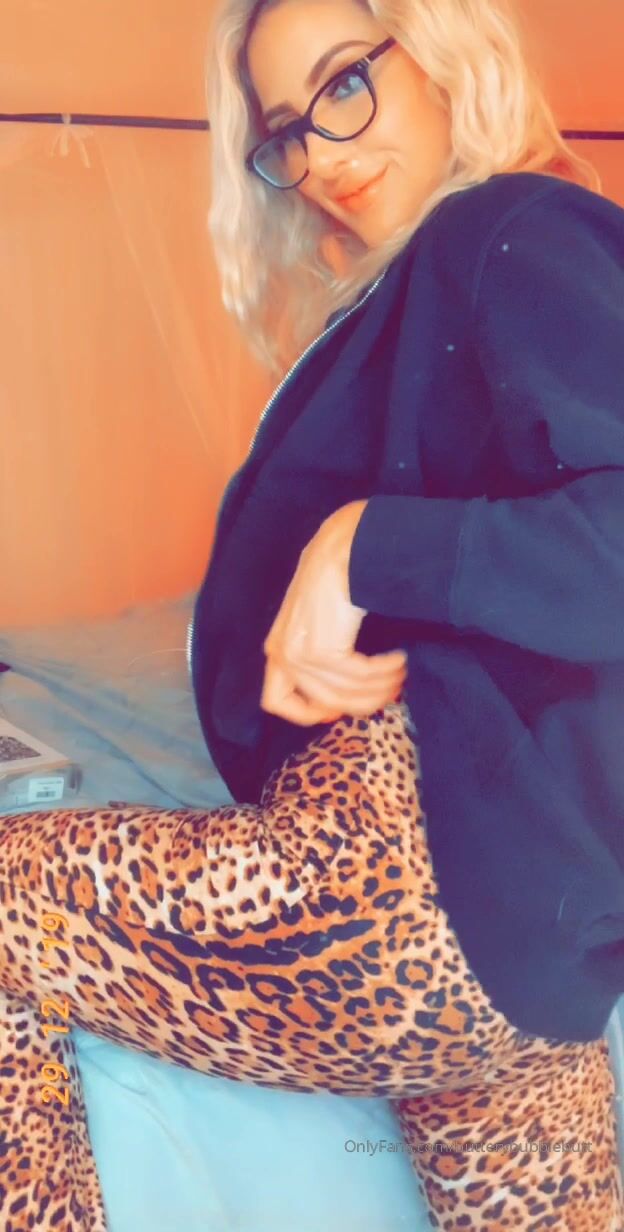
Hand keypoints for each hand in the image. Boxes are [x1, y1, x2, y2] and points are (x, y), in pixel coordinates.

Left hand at [260, 501, 407, 725]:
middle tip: (393, 689)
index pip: (276, 701)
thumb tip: (349, 694)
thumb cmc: (337, 578)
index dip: (311, 711)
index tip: (342, 708)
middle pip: (326, 703)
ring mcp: (299, 654)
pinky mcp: (321, 649)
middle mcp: (281, 654)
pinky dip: (386, 671)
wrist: (344, 546)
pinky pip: (360, 676)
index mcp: (276, 648)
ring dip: (382, 686)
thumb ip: (323, 654)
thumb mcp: (319, 620)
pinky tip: (399, 658)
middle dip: (365, 701)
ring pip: (347, 693)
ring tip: (401, 671)